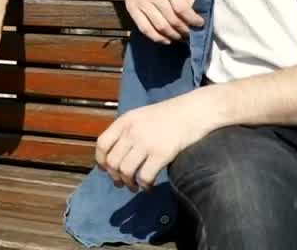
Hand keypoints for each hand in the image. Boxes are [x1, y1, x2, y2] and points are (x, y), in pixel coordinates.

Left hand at [95, 92, 220, 191]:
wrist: (195, 111)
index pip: (102, 144)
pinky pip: (145, 176)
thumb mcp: (141, 116)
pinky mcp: (162, 154)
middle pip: (112, 161)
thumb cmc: (170, 115)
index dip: (101, 161)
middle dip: (115, 177)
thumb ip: (127, 131)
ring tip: (135, 186)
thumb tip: (116, 154)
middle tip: (122, 183)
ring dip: (128, 183)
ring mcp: (146, 143)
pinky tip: (149, 186)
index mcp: (124, 121)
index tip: (106, 170)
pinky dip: (144, 185)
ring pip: (125, 171)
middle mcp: (131, 132)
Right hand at [118, 0, 202, 43]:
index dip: (192, 19)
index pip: (181, 8)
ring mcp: (141, 4)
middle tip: (192, 33)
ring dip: (174, 36)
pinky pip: (145, 29)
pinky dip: (158, 38)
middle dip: (185, 30)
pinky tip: (167, 40)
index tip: (200, 24)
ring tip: (182, 37)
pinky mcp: (132, 11)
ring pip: (160, 26)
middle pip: (172, 19)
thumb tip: (198, 13)